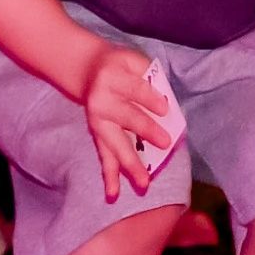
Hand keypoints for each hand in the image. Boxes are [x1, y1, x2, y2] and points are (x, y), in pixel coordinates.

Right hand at [76, 41, 183, 201]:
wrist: (85, 69)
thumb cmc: (119, 66)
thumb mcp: (133, 60)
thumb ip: (150, 78)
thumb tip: (169, 108)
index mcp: (112, 78)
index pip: (135, 89)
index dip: (150, 99)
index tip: (165, 109)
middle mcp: (102, 101)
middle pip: (125, 117)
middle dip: (144, 130)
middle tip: (165, 142)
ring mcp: (98, 121)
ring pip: (114, 143)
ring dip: (129, 163)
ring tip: (143, 183)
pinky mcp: (98, 134)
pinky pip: (104, 156)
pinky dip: (109, 176)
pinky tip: (113, 194)